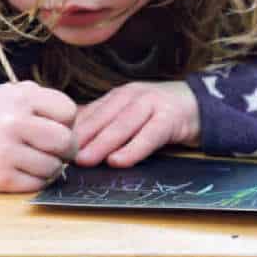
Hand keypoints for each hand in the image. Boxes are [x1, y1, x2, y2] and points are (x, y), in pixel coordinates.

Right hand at [0, 82, 76, 192]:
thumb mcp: (14, 93)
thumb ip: (45, 103)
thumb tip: (79, 128)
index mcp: (21, 97)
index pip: (69, 113)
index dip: (66, 122)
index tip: (54, 125)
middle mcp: (13, 122)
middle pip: (66, 142)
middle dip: (66, 149)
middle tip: (55, 149)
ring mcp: (6, 152)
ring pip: (54, 168)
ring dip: (50, 167)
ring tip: (33, 158)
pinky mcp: (0, 178)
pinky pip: (37, 184)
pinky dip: (35, 180)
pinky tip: (21, 169)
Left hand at [73, 80, 199, 167]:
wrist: (201, 104)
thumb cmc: (160, 113)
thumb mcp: (131, 113)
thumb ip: (106, 121)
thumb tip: (73, 135)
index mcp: (119, 95)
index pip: (91, 111)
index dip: (74, 129)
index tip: (55, 144)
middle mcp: (133, 95)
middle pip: (103, 117)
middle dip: (82, 136)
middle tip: (63, 154)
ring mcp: (152, 104)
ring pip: (123, 125)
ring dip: (102, 143)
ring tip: (85, 160)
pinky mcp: (171, 118)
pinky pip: (150, 135)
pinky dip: (133, 149)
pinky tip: (119, 161)